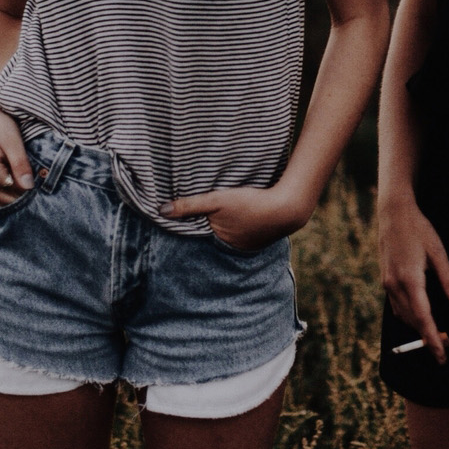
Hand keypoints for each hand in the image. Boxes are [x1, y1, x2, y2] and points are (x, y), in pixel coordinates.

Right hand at [0, 106, 32, 207]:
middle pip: (10, 200)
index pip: (17, 192)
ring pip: (4, 203)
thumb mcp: (13, 141)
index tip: (38, 172)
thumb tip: (29, 188)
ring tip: (18, 170)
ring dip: (15, 192)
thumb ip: (20, 164)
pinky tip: (10, 175)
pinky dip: (6, 192)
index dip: (31, 184)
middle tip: (30, 170)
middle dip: (23, 190)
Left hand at [159, 184, 312, 251]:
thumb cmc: (251, 204)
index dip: (190, 228)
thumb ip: (190, 206)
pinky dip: (239, 227)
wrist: (288, 208)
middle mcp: (231, 248)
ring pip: (227, 236)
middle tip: (198, 219)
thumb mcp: (217, 200)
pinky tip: (241, 217)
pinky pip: (243, 233)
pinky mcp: (259, 237)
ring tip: (220, 217)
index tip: (178, 223)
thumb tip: (161, 211)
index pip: (197, 236)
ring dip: (223, 229)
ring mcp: (247, 245)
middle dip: (206, 231)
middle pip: (212, 237)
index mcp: (218, 241)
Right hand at [378, 198, 448, 362]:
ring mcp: (388, 283)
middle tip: (447, 347)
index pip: (423, 318)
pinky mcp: (386, 280)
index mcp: (410, 280)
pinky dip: (409, 317)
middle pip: (413, 321)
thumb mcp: (438, 252)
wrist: (393, 214)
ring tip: (437, 335)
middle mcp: (395, 285)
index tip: (441, 355)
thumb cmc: (418, 229)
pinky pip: (396, 306)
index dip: (432, 339)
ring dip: (418, 328)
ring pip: (403, 316)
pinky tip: (420, 317)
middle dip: (428, 337)